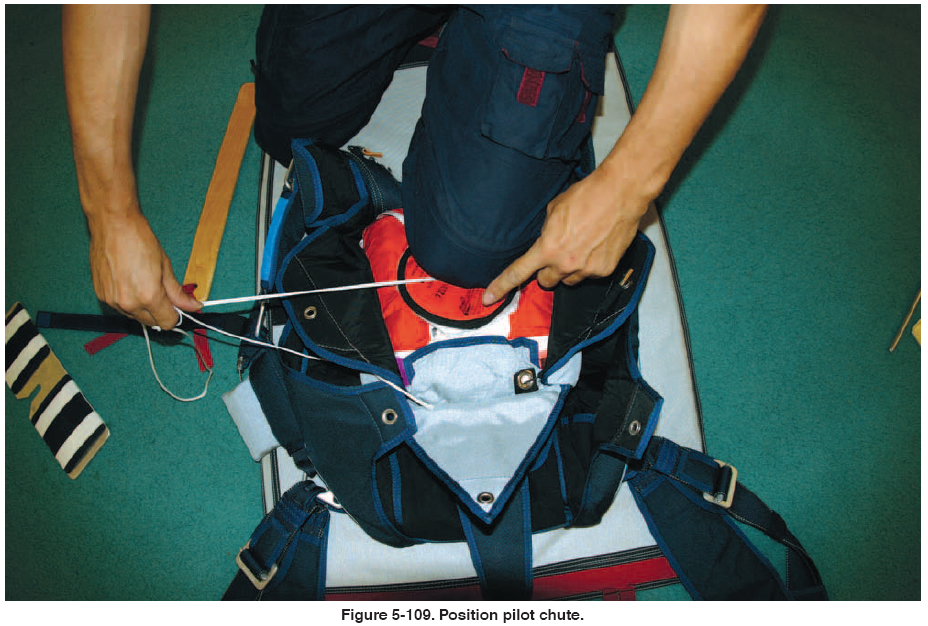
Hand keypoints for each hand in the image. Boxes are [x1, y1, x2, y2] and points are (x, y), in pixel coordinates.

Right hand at [87, 210, 200, 328]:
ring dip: (143, 308)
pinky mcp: (101, 295)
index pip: (168, 322)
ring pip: (135, 316)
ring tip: (144, 284)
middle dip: (160, 312)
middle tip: (162, 293)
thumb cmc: (140, 240)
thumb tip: (194, 306)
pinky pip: (120, 307)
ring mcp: (112, 301)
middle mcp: (129, 303)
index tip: (177, 306)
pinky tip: (130, 283)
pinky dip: (128, 301)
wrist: (113, 225)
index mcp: (149, 297)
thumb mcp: (165, 266)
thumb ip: (178, 292)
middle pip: (151, 322)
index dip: (175, 316)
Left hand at [482, 165, 647, 304]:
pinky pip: (590, 274)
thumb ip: (546, 232)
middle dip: (548, 270)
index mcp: (547, 248)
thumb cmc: (586, 196)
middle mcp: (565, 264)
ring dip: (570, 268)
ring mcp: (586, 269)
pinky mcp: (605, 270)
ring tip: (583, 244)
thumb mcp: (554, 210)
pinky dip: (591, 264)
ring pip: (569, 280)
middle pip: (546, 281)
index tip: (488, 298)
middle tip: (557, 252)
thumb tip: (546, 240)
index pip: (518, 272)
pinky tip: (598, 244)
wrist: (620, 193)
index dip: (501, 286)